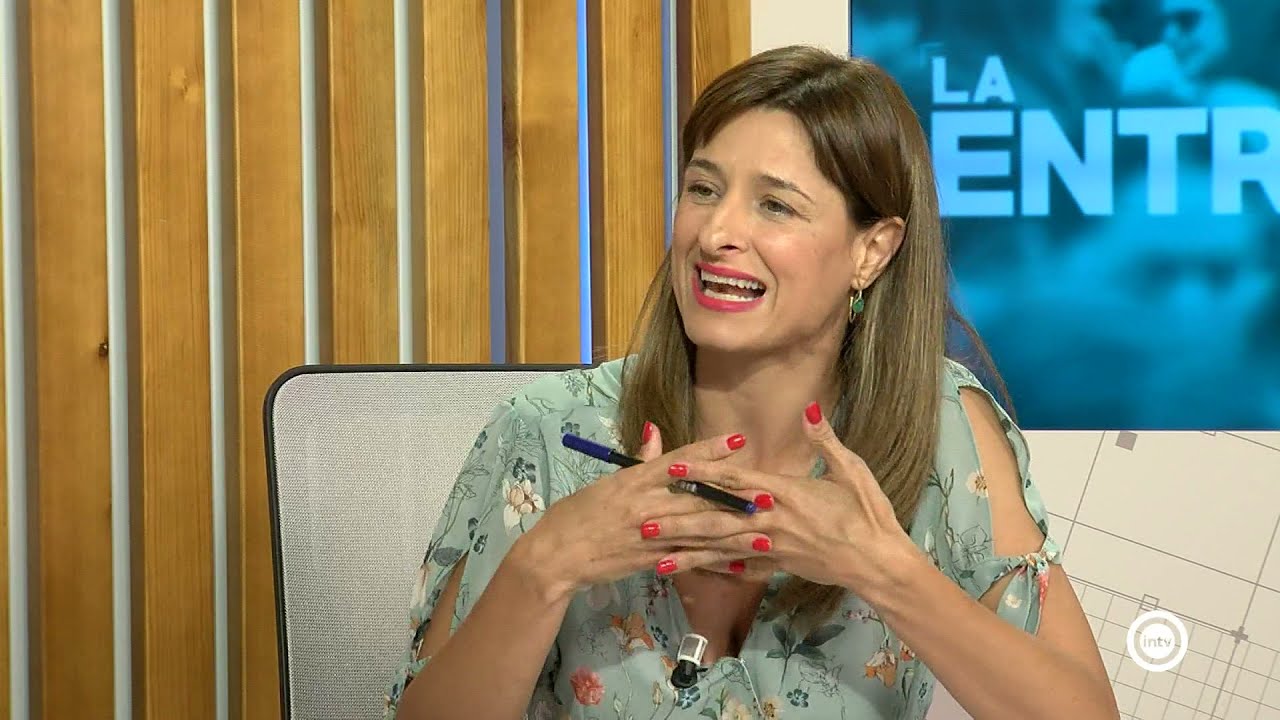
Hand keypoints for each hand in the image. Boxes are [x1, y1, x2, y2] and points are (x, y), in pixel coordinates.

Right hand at [518, 424, 771, 601]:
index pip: (679, 461)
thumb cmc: (578, 514)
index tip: (739, 441)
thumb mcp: (608, 483)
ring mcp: (650, 536)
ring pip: (699, 532)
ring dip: (735, 534)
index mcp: (634, 480)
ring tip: (765, 532)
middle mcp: (646, 505)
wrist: (556, 556)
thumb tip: (656, 432)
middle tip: (769, 494)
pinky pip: (688, 560)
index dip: (710, 450)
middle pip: (698, 499)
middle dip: (736, 498)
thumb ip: (639, 463)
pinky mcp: (650, 561)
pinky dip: (713, 561)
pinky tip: (737, 563)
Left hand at [660, 402, 913, 590]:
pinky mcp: (780, 566)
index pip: (736, 481)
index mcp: (787, 494)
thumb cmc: (869, 513)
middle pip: (718, 520)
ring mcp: (774, 548)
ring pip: (723, 550)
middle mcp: (773, 522)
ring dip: (688, 553)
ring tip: (656, 558)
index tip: (672, 468)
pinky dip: (719, 569)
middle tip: (644, 523)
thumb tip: (810, 407)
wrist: (880, 563)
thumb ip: (825, 439)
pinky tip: (696, 571)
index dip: (703, 472)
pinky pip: (743, 567)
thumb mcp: (851, 469)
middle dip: (680, 522)